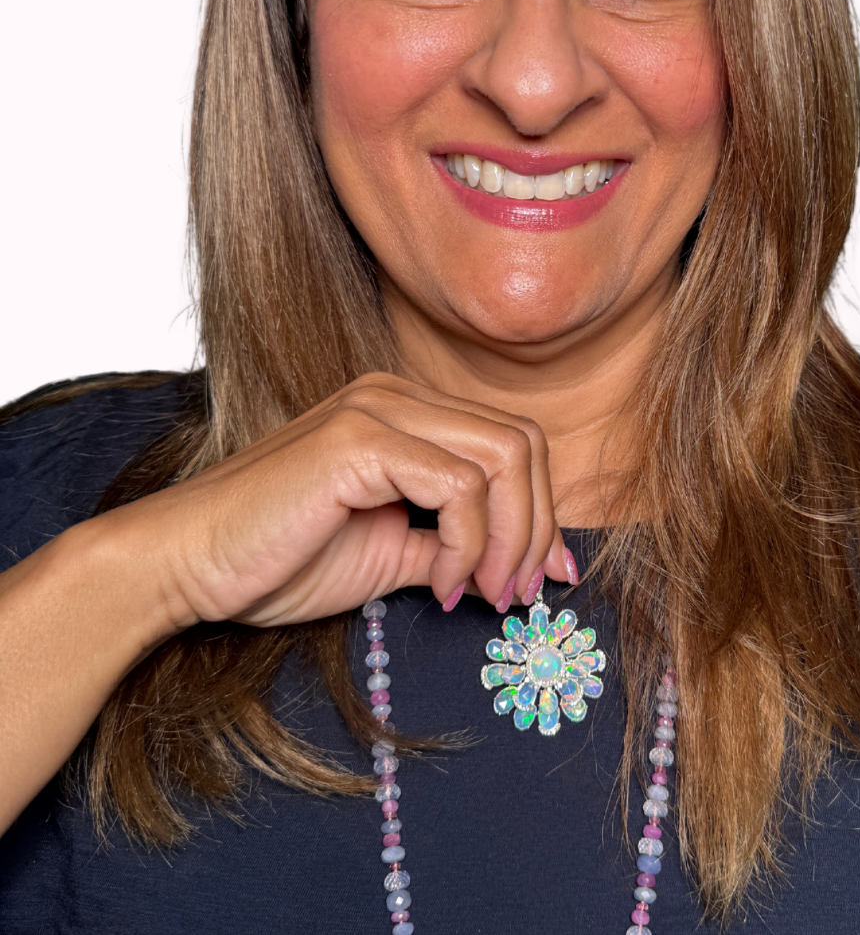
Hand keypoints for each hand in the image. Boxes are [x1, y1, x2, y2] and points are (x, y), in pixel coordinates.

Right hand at [110, 372, 571, 633]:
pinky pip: (458, 485)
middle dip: (537, 526)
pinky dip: (466, 544)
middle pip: (522, 442)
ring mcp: (376, 408)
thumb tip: (517, 570)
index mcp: (403, 410)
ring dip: (510, 538)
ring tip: (480, 594)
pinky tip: (438, 585)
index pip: (510, 442)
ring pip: (503, 456)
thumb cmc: (274, 559)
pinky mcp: (358, 440)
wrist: (186, 565)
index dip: (542, 511)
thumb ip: (449, 545)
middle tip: (517, 594)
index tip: (544, 579)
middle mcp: (395, 394)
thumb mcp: (386, 552)